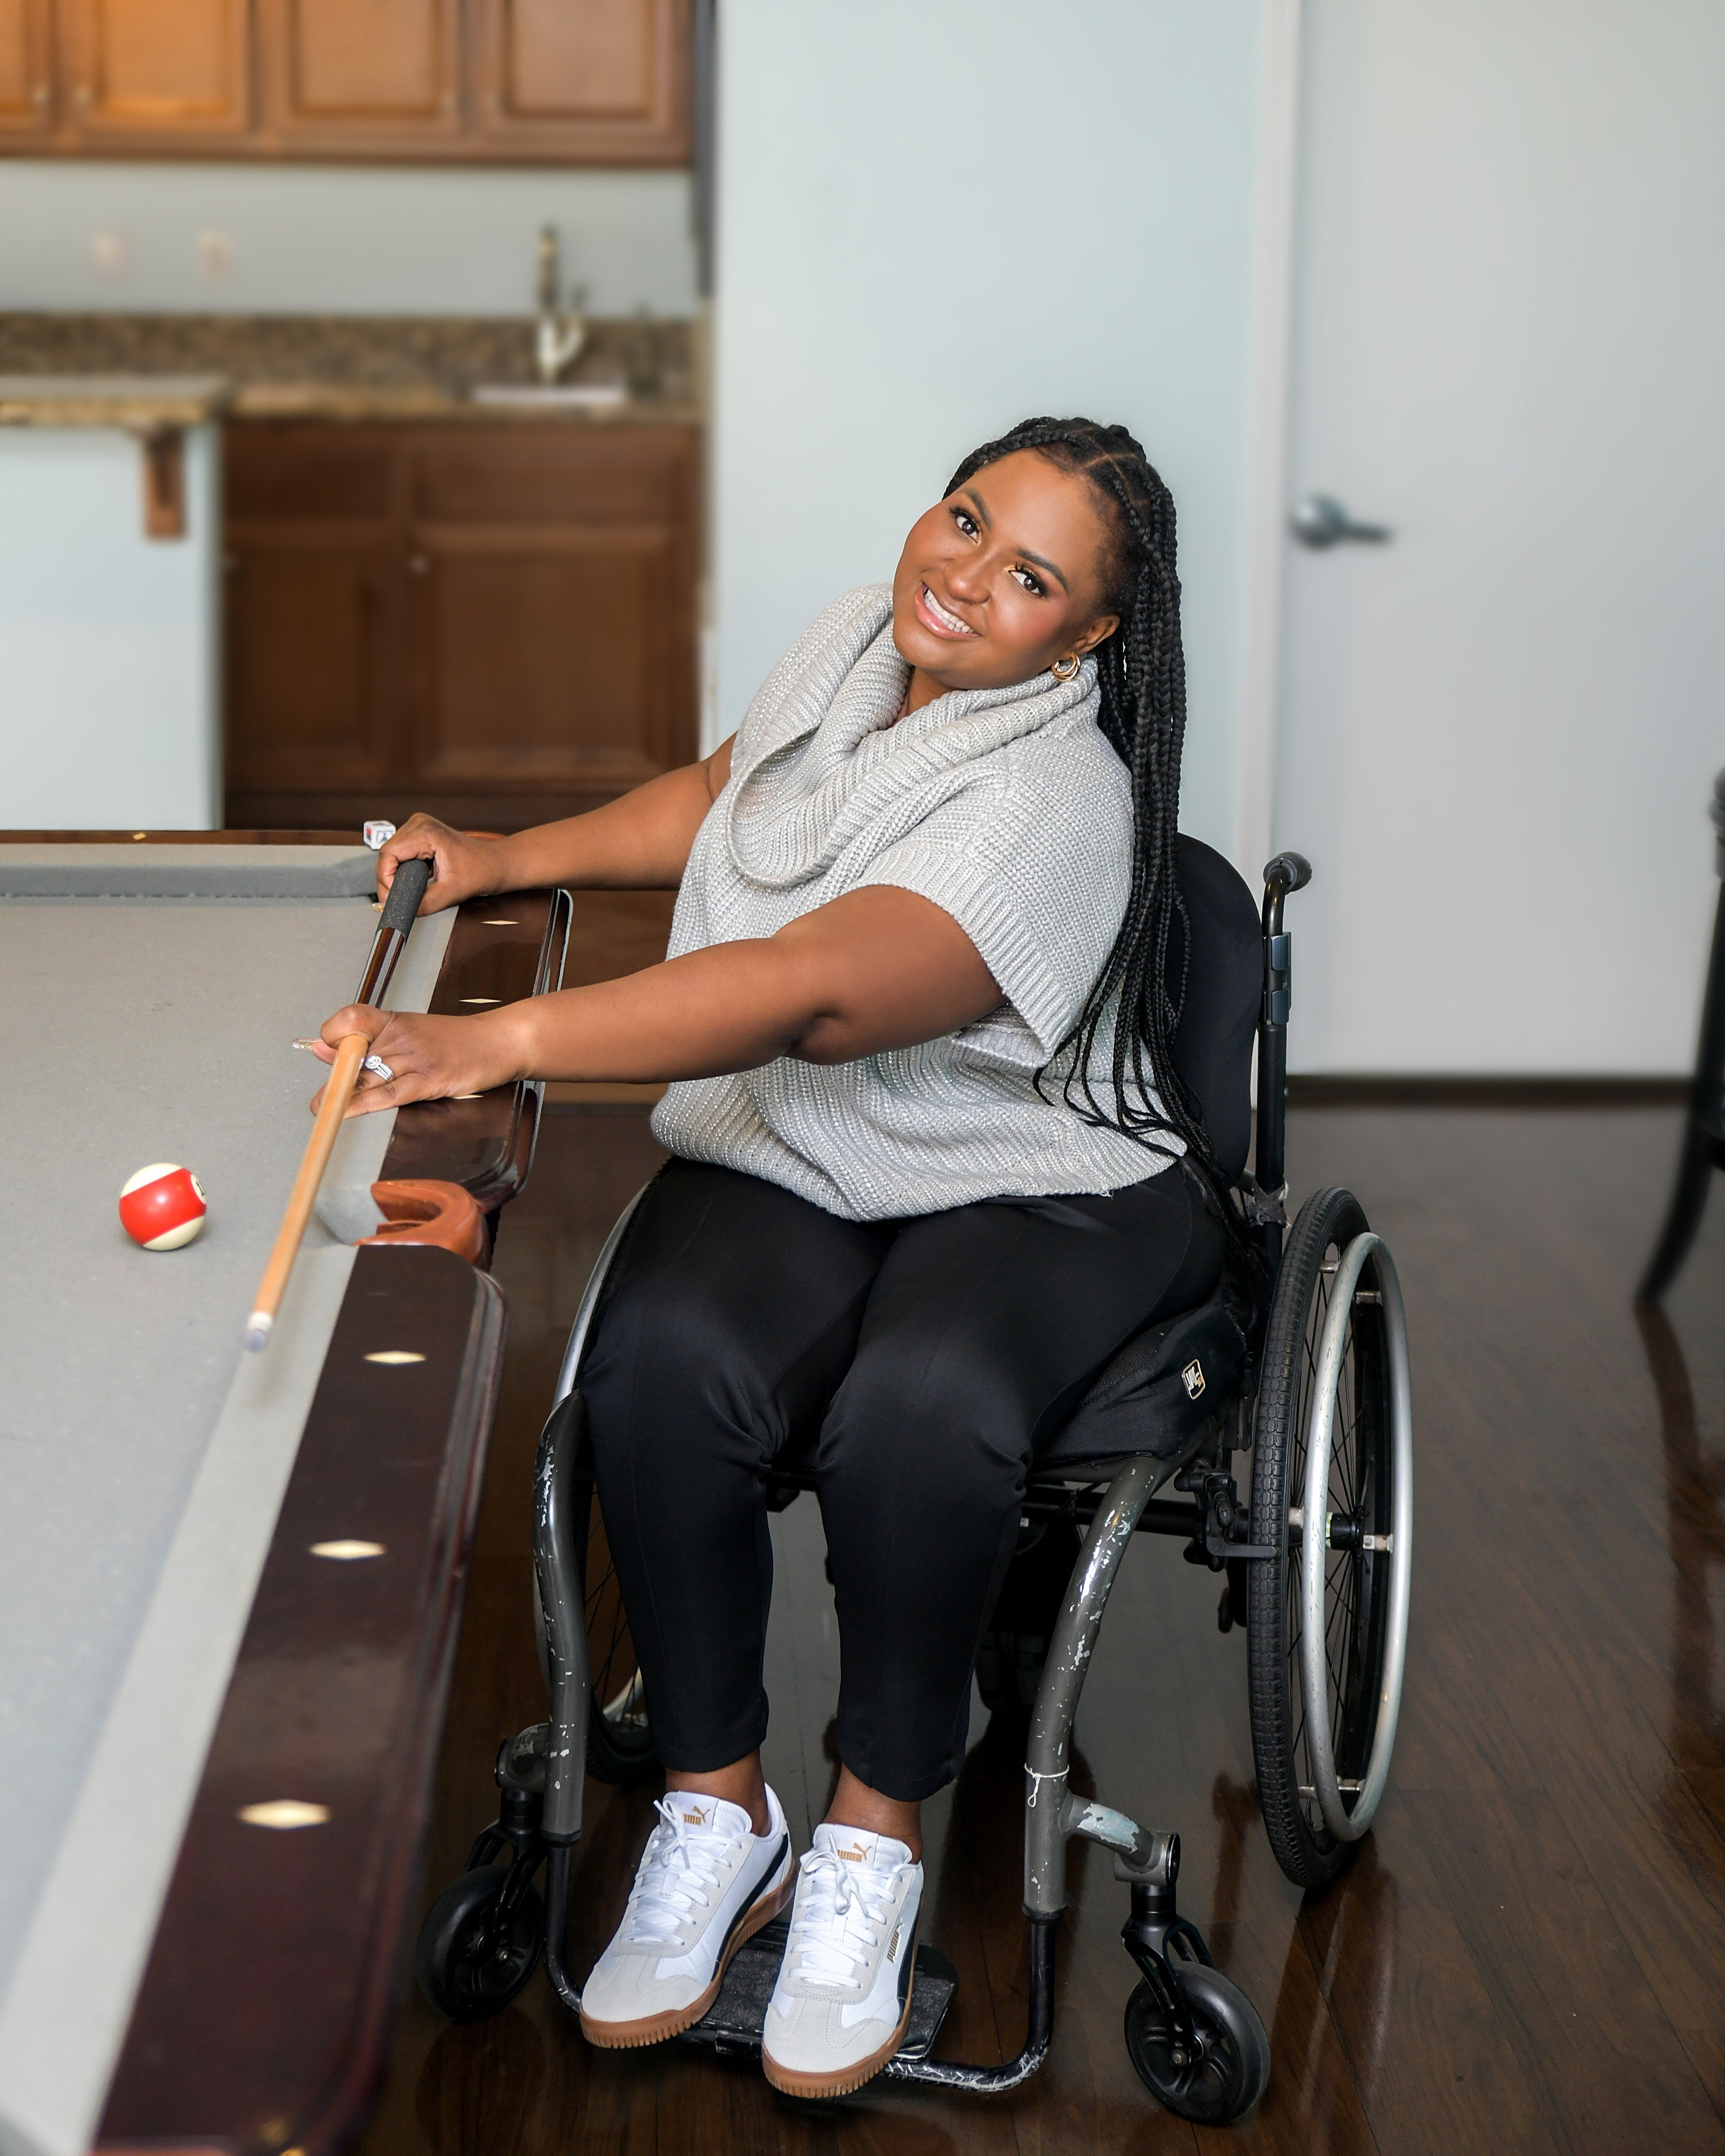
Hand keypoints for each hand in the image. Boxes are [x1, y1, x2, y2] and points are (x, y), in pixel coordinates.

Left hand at [308, 1004, 528, 1117]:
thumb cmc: (456, 1041)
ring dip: (341, 1096)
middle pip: (354, 1053)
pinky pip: (390, 1093)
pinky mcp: (431, 1080)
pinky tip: (346, 1113)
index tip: (327, 1050)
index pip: (351, 1019)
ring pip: (368, 1076)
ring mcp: (417, 1058)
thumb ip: (367, 1041)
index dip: (333, 1035)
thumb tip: (320, 1048)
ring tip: (323, 1110)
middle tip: (320, 1101)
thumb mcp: (411, 1032)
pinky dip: (364, 1104)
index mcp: (394, 1021)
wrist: (500, 1041)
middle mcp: (402, 1036)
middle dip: (335, 1079)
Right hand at [375, 814, 510, 914]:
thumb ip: (426, 903)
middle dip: (389, 879)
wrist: (495, 863)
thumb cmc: (482, 871)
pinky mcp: (419, 833)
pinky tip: (412, 880)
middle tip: (397, 901)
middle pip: (387, 854)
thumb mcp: (453, 891)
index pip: (389, 854)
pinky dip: (402, 869)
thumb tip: (403, 912)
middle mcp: (419, 823)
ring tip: (407, 892)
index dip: (386, 879)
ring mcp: (419, 826)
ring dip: (394, 875)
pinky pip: (400, 853)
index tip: (392, 899)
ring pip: (391, 854)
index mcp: (426, 832)